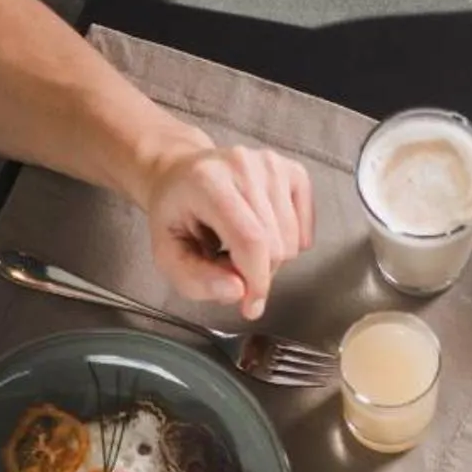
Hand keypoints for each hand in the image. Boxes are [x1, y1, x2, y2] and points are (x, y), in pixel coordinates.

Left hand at [139, 131, 315, 319]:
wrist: (181, 175)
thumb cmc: (175, 213)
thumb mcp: (167, 254)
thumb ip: (196, 280)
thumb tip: (238, 292)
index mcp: (208, 182)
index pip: (251, 239)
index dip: (257, 281)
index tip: (251, 306)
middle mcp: (244, 166)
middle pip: (276, 245)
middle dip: (257, 272)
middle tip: (229, 264)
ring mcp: (272, 166)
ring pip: (293, 242)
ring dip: (270, 258)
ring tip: (240, 246)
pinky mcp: (292, 171)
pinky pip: (304, 229)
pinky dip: (288, 242)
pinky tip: (263, 233)